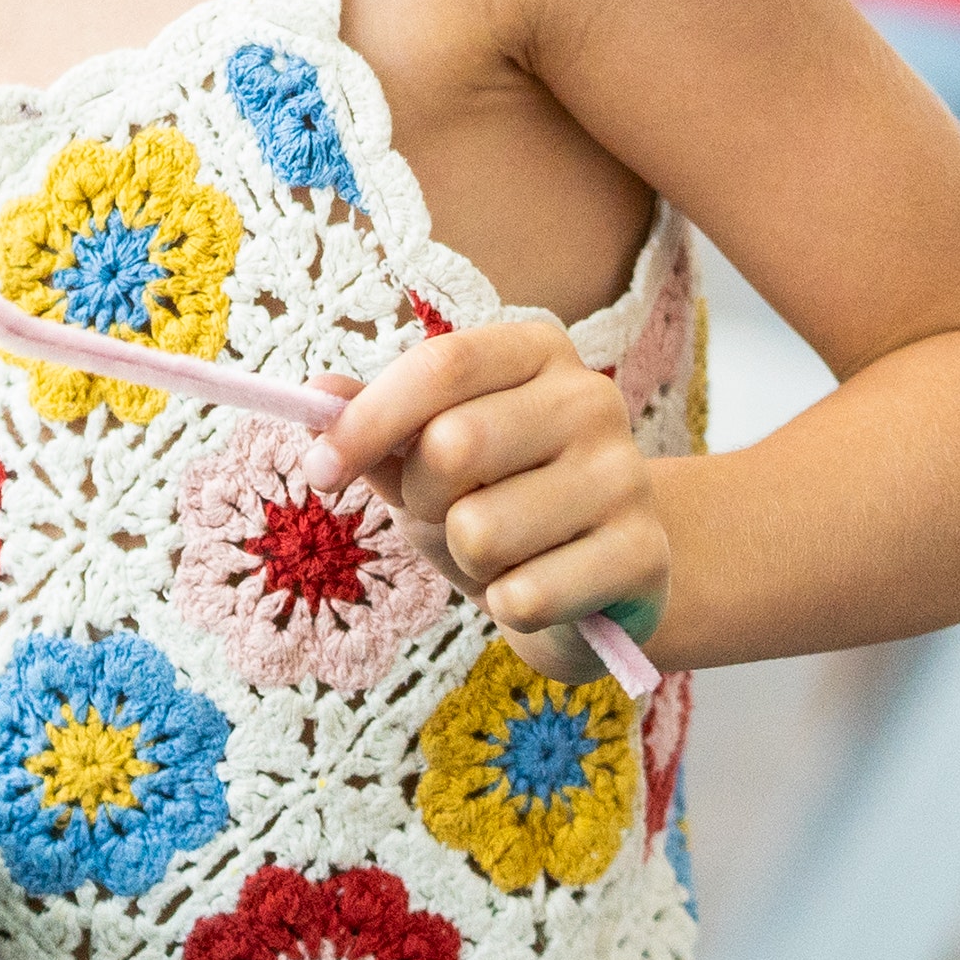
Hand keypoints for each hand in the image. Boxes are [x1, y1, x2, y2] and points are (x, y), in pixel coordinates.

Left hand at [311, 318, 667, 685]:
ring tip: (504, 553)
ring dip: (468, 559)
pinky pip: (522, 595)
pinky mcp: (644, 555)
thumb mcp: (430, 459)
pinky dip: (508, 607)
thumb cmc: (503, 501)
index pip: (441, 365)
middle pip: (454, 445)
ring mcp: (626, 476)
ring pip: (480, 531)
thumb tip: (316, 392)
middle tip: (444, 514)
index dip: (365, 421)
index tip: (318, 473)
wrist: (601, 579)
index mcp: (539, 352)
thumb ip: (376, 424)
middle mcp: (592, 399)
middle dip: (422, 498)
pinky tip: (540, 589)